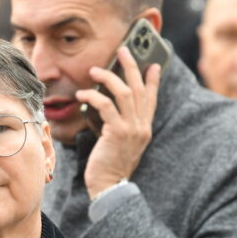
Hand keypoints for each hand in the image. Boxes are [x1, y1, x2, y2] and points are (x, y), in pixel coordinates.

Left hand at [76, 46, 160, 198]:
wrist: (110, 187)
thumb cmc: (110, 167)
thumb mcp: (121, 145)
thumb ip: (121, 127)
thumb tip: (110, 111)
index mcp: (144, 128)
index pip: (152, 99)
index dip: (153, 80)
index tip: (154, 65)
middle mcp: (141, 126)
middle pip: (139, 88)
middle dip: (131, 66)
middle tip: (123, 49)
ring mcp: (131, 129)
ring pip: (124, 92)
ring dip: (108, 77)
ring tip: (94, 70)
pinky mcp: (117, 132)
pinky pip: (106, 106)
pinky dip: (93, 97)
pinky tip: (82, 95)